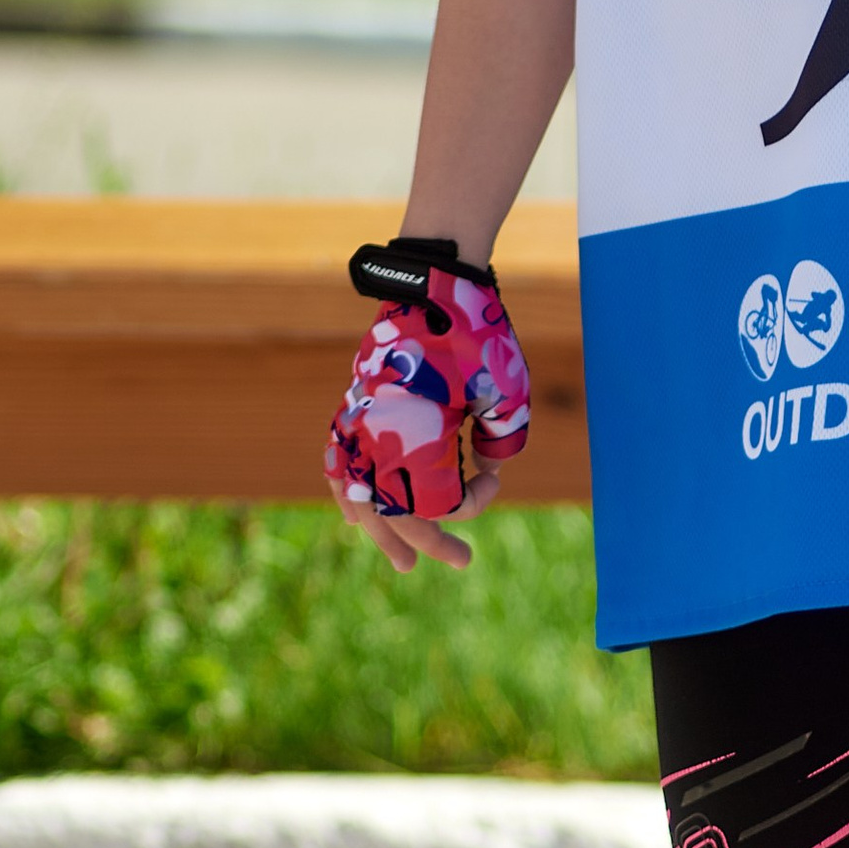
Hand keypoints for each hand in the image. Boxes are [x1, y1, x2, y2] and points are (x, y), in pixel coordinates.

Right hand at [327, 239, 530, 573]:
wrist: (431, 285)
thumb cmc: (476, 338)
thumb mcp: (508, 394)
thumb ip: (500, 444)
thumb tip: (482, 471)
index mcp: (417, 440)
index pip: (441, 505)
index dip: (475, 501)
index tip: (493, 477)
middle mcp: (380, 439)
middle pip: (399, 513)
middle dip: (429, 541)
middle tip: (461, 563)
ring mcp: (360, 424)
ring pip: (362, 497)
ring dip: (382, 531)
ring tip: (401, 560)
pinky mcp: (353, 408)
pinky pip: (340, 464)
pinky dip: (348, 492)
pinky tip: (352, 515)